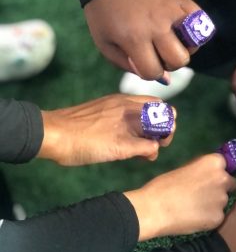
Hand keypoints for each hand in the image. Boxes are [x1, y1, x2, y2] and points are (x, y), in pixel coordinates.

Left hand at [38, 94, 175, 165]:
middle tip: (152, 145)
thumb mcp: (118, 150)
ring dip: (146, 127)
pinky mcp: (103, 107)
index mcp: (131, 109)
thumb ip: (142, 147)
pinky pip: (127, 112)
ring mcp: (114, 103)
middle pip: (157, 108)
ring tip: (138, 147)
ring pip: (142, 111)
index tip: (160, 145)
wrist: (52, 135)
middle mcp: (125, 102)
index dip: (168, 129)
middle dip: (161, 126)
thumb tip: (156, 148)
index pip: (166, 111)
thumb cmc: (83, 143)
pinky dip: (132, 125)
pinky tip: (122, 140)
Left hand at [84, 0, 202, 78]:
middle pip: (179, 60)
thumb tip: (165, 79)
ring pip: (194, 44)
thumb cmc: (104, 14)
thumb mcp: (106, 45)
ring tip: (171, 39)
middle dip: (169, 63)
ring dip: (184, 47)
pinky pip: (202, 22)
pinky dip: (195, 30)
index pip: (154, 71)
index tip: (143, 61)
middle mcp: (156, 25)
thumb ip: (130, 66)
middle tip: (159, 52)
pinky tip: (182, 29)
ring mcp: (172, 10)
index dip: (149, 71)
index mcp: (134, 38)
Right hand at [124, 153, 235, 239]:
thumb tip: (207, 175)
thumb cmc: (163, 185)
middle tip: (204, 195)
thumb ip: (201, 170)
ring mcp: (222, 199)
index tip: (210, 178)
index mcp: (214, 162)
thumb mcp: (185, 169)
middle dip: (220, 188)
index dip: (217, 172)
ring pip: (223, 201)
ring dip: (214, 204)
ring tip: (194, 208)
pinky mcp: (218, 218)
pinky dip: (209, 217)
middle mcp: (223, 179)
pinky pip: (217, 216)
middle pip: (229, 183)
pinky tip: (194, 218)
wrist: (155, 209)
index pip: (225, 165)